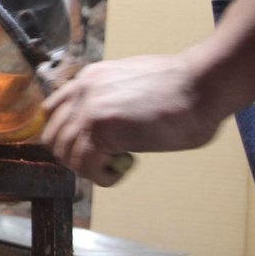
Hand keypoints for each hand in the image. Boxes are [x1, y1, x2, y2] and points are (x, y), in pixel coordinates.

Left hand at [40, 53, 223, 185]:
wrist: (202, 84)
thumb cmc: (181, 89)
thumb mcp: (133, 85)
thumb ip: (112, 101)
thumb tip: (111, 127)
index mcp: (89, 78)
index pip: (52, 111)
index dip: (66, 136)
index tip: (85, 148)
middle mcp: (82, 91)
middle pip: (53, 136)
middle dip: (74, 155)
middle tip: (101, 161)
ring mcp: (89, 110)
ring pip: (66, 154)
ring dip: (88, 167)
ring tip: (115, 166)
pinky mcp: (102, 130)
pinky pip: (84, 166)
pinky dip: (101, 176)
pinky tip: (122, 170)